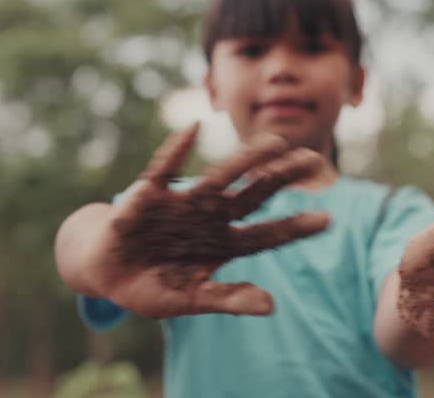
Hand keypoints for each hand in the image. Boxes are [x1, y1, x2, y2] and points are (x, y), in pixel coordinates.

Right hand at [85, 123, 330, 317]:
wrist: (106, 274)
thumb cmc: (152, 286)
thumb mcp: (191, 299)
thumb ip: (229, 298)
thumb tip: (271, 306)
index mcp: (225, 244)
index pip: (268, 234)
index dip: (295, 227)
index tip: (328, 219)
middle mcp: (211, 217)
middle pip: (253, 194)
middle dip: (281, 177)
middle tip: (314, 157)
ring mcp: (183, 203)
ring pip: (219, 178)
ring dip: (245, 161)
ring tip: (274, 143)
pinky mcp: (149, 194)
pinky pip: (163, 169)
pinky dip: (176, 151)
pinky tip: (193, 129)